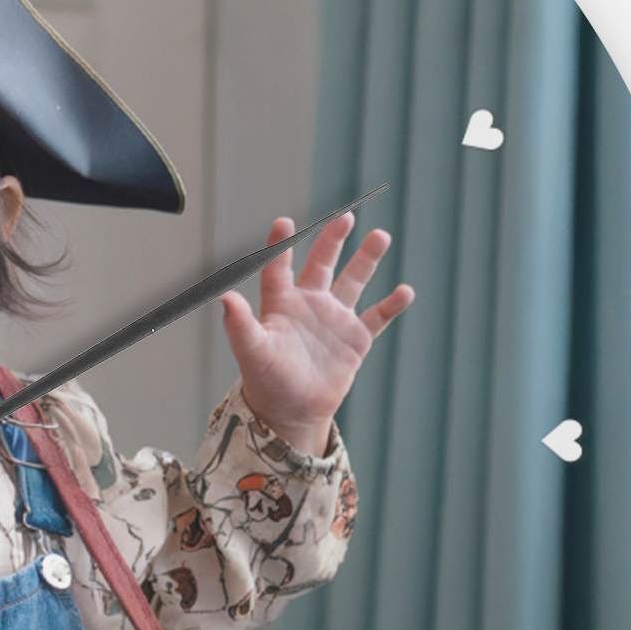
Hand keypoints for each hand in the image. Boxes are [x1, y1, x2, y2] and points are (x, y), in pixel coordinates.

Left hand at [219, 213, 413, 455]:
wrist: (292, 411)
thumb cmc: (266, 380)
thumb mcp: (251, 350)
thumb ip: (240, 324)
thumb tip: (225, 298)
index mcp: (281, 304)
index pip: (279, 268)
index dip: (280, 246)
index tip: (284, 222)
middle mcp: (309, 304)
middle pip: (321, 264)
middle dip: (333, 240)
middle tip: (347, 217)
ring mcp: (334, 319)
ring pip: (353, 280)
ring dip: (367, 259)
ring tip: (381, 236)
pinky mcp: (355, 339)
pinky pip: (377, 316)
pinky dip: (391, 304)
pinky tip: (405, 291)